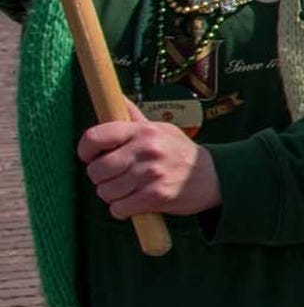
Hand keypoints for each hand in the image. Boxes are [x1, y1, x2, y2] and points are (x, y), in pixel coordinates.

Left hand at [76, 120, 218, 218]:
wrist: (215, 176)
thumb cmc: (179, 152)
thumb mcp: (160, 129)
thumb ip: (133, 116)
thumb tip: (115, 96)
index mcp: (143, 131)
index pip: (95, 137)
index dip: (85, 150)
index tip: (89, 156)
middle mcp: (147, 150)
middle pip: (97, 170)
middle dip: (100, 178)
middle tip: (114, 177)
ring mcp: (152, 174)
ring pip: (106, 192)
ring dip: (112, 196)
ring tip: (127, 190)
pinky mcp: (157, 196)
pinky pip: (120, 209)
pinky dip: (122, 210)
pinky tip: (134, 203)